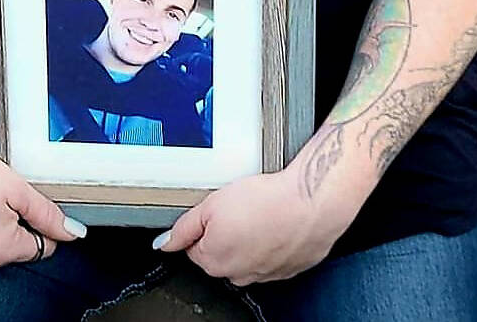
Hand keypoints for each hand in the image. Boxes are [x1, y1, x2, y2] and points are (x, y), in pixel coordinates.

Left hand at [153, 162, 346, 285]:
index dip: (203, 223)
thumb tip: (164, 243)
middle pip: (219, 252)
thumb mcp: (212, 203)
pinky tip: (276, 221)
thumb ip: (184, 226)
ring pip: (246, 255)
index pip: (194, 245)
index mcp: (214, 260)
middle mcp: (237, 274)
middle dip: (224, 231)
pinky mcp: (287, 269)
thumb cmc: (266, 202)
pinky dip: (271, 241)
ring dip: (249, 236)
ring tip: (260, 211)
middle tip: (240, 206)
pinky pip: (271, 256)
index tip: (216, 209)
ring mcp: (264, 275)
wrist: (311, 204)